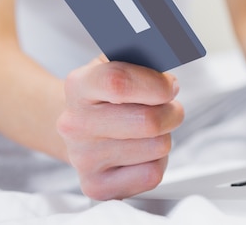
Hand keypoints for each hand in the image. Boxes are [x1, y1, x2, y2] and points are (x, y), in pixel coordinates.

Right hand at [57, 56, 183, 199]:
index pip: (118, 82)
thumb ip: (142, 58)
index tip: (170, 86)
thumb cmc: (108, 91)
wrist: (81, 126)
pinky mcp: (96, 187)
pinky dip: (157, 161)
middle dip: (171, 112)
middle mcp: (74, 123)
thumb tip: (171, 61)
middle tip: (169, 106)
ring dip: (165, 135)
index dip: (155, 84)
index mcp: (78, 84)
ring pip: (157, 147)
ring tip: (151, 129)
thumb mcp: (118, 62)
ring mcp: (83, 158)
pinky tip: (142, 151)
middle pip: (146, 122)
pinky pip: (152, 174)